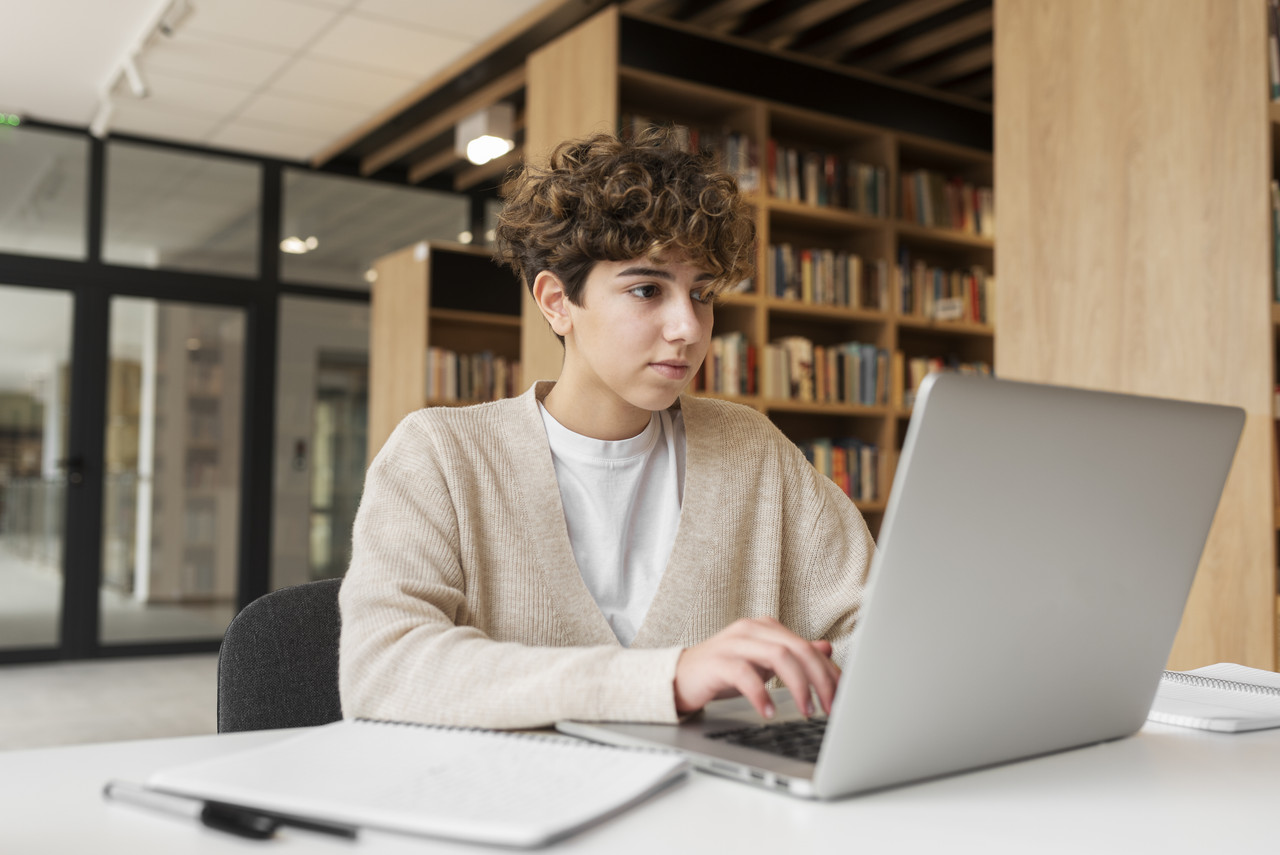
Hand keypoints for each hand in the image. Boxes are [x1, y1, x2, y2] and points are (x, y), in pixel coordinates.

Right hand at [673, 617, 839, 719]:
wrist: (678, 678)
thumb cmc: (722, 672)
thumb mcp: (762, 664)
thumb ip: (792, 655)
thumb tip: (826, 649)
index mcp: (765, 628)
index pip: (807, 646)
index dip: (828, 672)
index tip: (842, 697)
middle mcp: (751, 629)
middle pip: (797, 648)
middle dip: (820, 680)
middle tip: (830, 708)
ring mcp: (733, 643)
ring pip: (778, 656)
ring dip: (798, 686)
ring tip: (806, 711)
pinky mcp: (717, 662)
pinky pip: (745, 674)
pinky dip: (762, 694)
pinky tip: (769, 712)